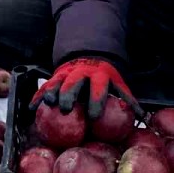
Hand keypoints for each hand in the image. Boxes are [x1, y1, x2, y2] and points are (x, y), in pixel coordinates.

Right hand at [29, 57, 144, 119]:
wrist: (89, 55)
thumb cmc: (105, 75)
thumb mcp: (118, 82)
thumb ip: (126, 98)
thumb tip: (142, 116)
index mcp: (99, 75)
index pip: (98, 88)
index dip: (96, 101)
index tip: (94, 117)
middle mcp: (81, 73)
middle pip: (74, 84)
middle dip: (69, 95)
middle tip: (65, 108)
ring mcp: (66, 73)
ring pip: (57, 82)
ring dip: (51, 93)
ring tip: (48, 104)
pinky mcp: (55, 75)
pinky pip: (45, 86)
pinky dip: (38, 96)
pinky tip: (31, 108)